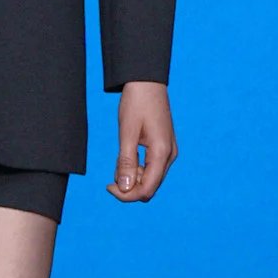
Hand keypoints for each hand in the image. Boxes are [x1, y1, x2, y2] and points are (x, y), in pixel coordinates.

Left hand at [106, 82, 176, 202]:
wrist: (147, 82)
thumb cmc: (137, 103)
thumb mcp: (127, 133)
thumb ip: (126, 162)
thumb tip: (125, 188)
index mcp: (162, 153)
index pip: (147, 190)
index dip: (127, 195)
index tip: (108, 186)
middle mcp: (169, 155)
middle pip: (150, 187)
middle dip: (129, 188)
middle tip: (110, 178)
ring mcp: (168, 151)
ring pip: (151, 179)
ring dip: (133, 177)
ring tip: (119, 160)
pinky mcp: (164, 147)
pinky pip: (151, 167)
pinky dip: (138, 168)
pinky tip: (126, 156)